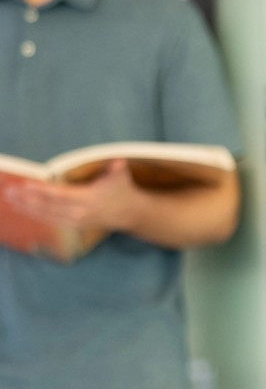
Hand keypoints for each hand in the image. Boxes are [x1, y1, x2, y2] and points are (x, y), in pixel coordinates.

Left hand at [4, 159, 143, 231]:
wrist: (129, 213)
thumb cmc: (121, 190)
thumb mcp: (121, 177)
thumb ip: (117, 169)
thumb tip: (118, 162)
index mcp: (88, 199)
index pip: (60, 195)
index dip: (42, 190)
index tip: (26, 184)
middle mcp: (79, 212)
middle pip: (48, 206)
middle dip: (27, 199)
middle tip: (10, 191)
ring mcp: (75, 221)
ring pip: (46, 215)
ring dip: (27, 207)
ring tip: (11, 199)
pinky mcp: (72, 225)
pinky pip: (50, 220)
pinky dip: (35, 213)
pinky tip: (23, 208)